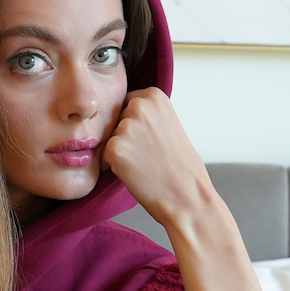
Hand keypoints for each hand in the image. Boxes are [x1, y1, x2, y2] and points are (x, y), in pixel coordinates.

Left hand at [102, 87, 216, 232]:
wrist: (186, 194)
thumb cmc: (180, 165)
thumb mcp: (169, 124)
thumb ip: (148, 114)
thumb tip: (124, 112)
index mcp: (154, 96)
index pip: (126, 104)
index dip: (134, 126)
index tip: (150, 140)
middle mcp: (139, 106)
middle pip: (115, 120)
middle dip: (124, 137)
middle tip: (147, 155)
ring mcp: (126, 126)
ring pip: (110, 138)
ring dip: (120, 152)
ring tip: (143, 164)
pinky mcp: (114, 148)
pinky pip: (103, 156)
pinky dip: (112, 167)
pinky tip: (134, 173)